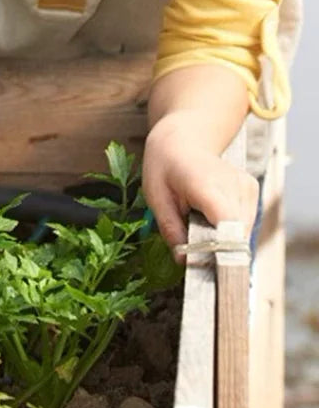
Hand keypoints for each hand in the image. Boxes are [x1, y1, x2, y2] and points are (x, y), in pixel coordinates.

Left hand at [141, 118, 259, 249]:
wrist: (182, 138)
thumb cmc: (164, 166)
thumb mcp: (156, 196)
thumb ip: (170, 228)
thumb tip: (185, 260)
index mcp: (205, 184)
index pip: (228, 226)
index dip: (222, 251)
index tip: (209, 268)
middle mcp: (233, 185)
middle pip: (237, 235)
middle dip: (218, 249)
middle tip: (195, 249)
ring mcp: (247, 187)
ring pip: (244, 232)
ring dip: (224, 238)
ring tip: (200, 223)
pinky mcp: (252, 189)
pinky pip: (246, 222)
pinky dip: (230, 228)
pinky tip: (211, 215)